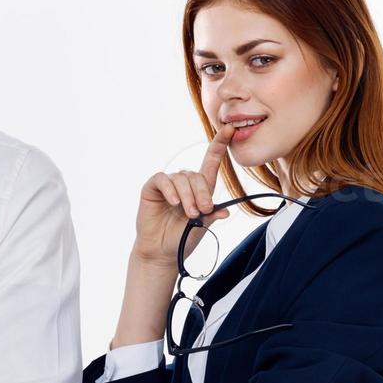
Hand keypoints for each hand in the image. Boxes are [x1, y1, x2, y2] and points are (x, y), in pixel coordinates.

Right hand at [132, 122, 233, 266]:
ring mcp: (168, 185)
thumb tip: (224, 211)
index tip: (230, 129)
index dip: (220, 145)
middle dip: (202, 193)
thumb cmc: (182, 239)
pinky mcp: (152, 188)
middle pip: (197, 176)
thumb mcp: (202, 227)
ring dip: (188, 196)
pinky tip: (174, 202)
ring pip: (182, 179)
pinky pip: (163, 180)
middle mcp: (184, 183)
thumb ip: (211, 215)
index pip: (210, 162)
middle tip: (202, 211)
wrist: (162, 252)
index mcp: (200, 189)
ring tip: (188, 214)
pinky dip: (171, 190)